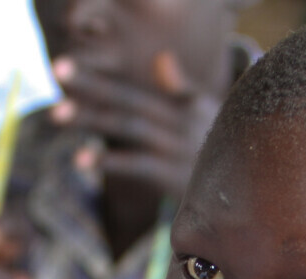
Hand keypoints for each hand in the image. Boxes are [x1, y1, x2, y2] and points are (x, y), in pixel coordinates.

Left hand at [49, 49, 219, 200]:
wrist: (250, 192)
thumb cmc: (221, 151)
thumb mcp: (207, 116)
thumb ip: (182, 90)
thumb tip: (162, 58)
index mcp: (181, 106)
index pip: (132, 88)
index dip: (98, 76)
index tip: (62, 67)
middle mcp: (179, 122)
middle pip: (128, 101)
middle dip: (90, 87)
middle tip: (55, 74)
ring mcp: (177, 149)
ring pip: (129, 127)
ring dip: (92, 120)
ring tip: (55, 114)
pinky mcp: (175, 177)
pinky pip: (137, 165)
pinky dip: (109, 161)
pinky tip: (79, 159)